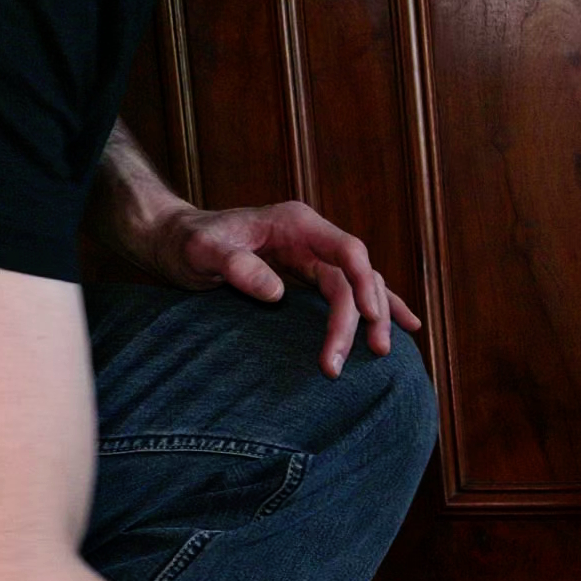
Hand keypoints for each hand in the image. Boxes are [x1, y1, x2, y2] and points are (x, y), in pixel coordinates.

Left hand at [121, 198, 425, 376]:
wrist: (174, 242)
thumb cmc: (188, 243)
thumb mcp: (203, 253)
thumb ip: (237, 267)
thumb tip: (277, 292)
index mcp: (296, 224)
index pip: (347, 250)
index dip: (363, 284)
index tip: (365, 318)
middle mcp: (313, 238)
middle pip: (357, 276)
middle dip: (366, 315)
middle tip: (361, 356)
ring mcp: (315, 256)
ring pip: (361, 286)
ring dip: (375, 319)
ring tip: (382, 354)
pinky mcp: (310, 276)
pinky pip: (351, 292)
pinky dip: (377, 309)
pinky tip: (405, 325)